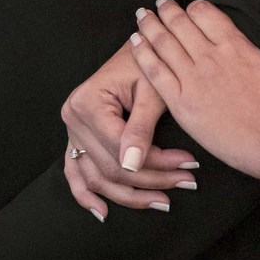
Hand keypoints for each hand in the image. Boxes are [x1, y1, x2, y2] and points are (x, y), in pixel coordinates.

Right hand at [61, 40, 199, 220]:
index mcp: (87, 102)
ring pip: (97, 177)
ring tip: (163, 201)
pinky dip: (86, 195)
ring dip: (129, 195)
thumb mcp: (151, 91)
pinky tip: (103, 212)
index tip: (189, 166)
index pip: (121, 148)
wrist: (139, 47)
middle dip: (152, 179)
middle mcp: (72, 118)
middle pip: (111, 167)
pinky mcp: (75, 139)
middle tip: (187, 181)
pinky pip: (75, 172)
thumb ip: (140, 128)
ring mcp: (71, 131)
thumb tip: (132, 166)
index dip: (157, 162)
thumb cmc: (148, 61)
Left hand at [129, 0, 259, 177]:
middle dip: (167, 11)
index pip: (205, 13)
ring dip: (150, 26)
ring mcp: (194, 81)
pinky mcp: (183, 105)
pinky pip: (155, 74)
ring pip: (164, 43)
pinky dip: (143, 55)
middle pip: (180, 24)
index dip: (192, 7)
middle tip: (157, 4)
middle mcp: (212, 58)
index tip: (186, 6)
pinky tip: (134, 43)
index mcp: (237, 46)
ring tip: (141, 15)